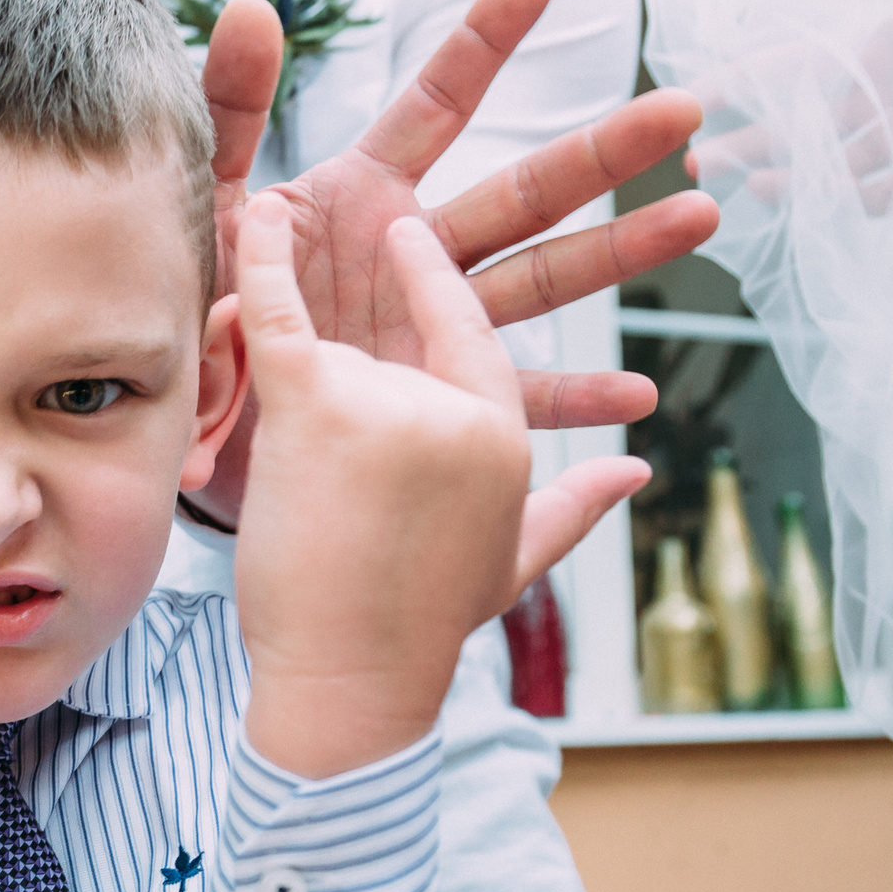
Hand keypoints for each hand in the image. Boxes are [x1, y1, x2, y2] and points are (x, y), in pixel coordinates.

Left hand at [192, 0, 718, 520]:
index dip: (485, 41)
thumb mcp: (201, 204)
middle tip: (684, 107)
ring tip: (698, 215)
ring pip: (541, 282)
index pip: (436, 103)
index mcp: (363, 195)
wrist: (182, 417)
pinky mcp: (428, 398)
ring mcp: (429, 326)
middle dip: (603, 151)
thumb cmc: (189, 303)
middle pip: (523, 191)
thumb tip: (254, 8)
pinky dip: (571, 396)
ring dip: (619, 252)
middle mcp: (412, 253)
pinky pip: (509, 396)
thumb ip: (228, 110)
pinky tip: (634, 397)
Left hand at [230, 193, 647, 777]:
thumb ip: (573, 508)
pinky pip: (279, 310)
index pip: (471, 329)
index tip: (410, 240)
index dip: (433, 285)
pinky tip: (259, 206)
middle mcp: (457, 409)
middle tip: (325, 332)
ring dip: (288, 384)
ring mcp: (390, 403)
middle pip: (386, 343)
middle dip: (352, 343)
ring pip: (325, 347)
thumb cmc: (417, 633)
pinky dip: (263, 256)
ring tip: (275, 458)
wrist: (350, 685)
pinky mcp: (317, 408)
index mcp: (504, 434)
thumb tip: (633, 474)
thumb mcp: (510, 563)